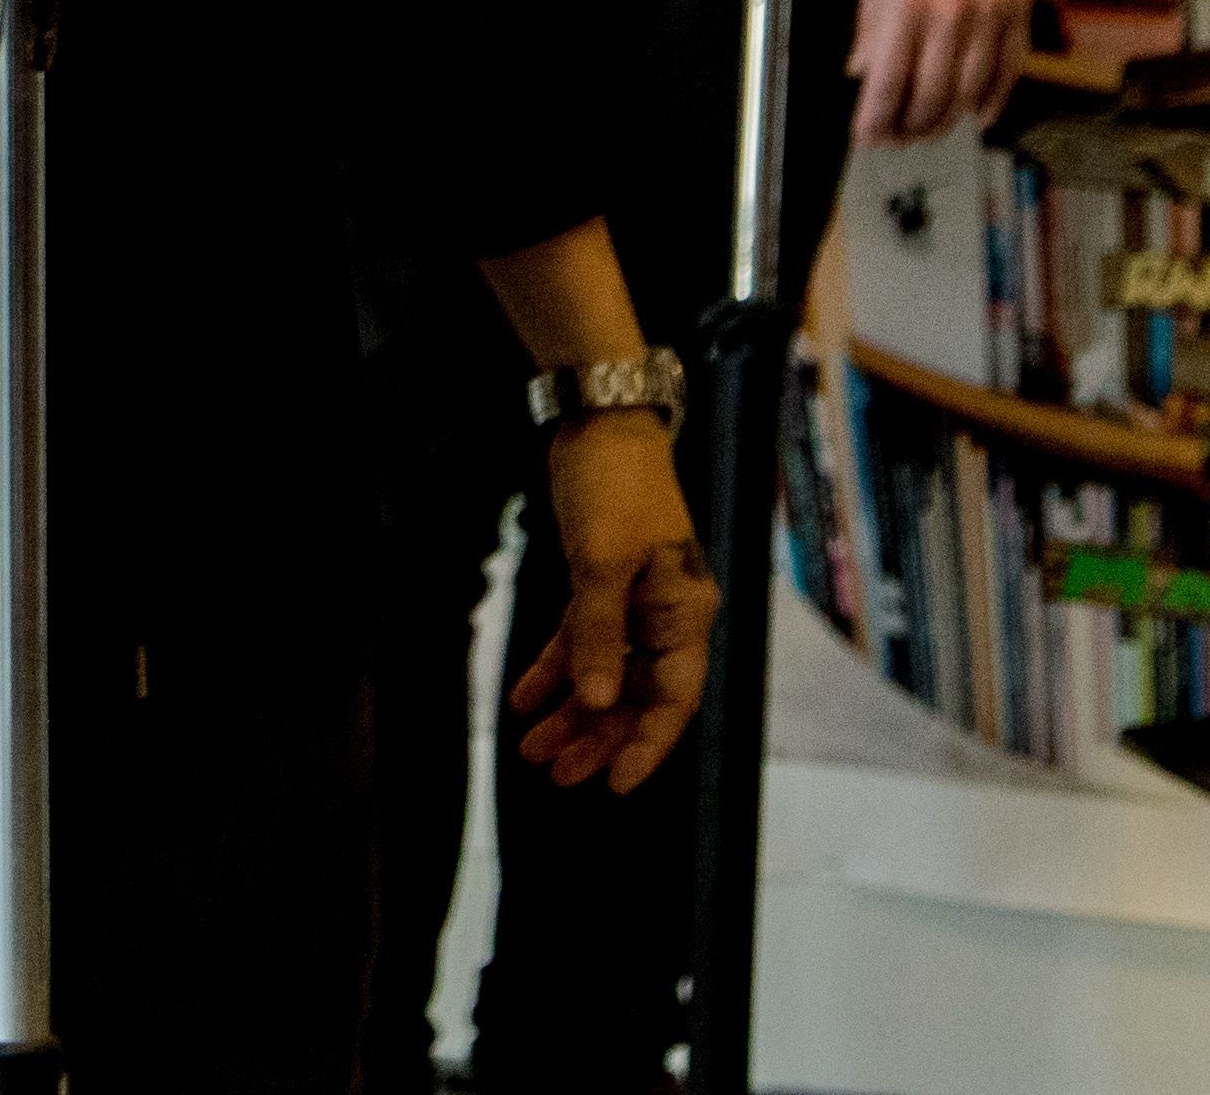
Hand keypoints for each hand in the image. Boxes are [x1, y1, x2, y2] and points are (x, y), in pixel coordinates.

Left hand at [505, 413, 716, 794]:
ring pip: (604, 674)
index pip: (673, 699)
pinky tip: (523, 698)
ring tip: (532, 750)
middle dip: (596, 738)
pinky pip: (581, 641)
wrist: (599, 425)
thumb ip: (599, 633)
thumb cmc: (615, 488)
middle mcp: (667, 617)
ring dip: (570, 712)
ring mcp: (636, 603)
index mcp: (686, 615)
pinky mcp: (602, 585)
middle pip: (635, 696)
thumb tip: (596, 703)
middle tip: (555, 777)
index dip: (646, 746)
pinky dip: (554, 669)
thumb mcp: (602, 563)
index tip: (614, 785)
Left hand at [849, 0, 1039, 143]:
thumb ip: (870, 20)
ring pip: (971, 89)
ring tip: (930, 130)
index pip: (888, 80)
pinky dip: (995, 97)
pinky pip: (1010, 66)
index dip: (876, 117)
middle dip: (910, 125)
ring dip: (948, 118)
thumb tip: (861, 69)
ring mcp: (990, 14)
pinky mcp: (1018, 7)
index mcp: (906, 2)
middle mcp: (950, 15)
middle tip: (897, 139)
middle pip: (931, 94)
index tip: (866, 137)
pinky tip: (980, 114)